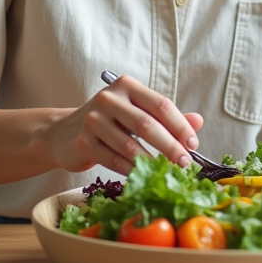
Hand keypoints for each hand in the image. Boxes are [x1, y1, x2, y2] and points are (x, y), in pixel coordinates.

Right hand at [42, 73, 203, 175]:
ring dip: (153, 162)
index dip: (181, 126)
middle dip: (171, 147)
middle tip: (185, 164)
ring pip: (131, 146)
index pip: (161, 105)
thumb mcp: (136, 112)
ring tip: (167, 173)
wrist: (63, 133)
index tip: (193, 144)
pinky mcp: (83, 142)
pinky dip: (132, 170)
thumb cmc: (108, 122)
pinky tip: (144, 176)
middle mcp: (109, 98)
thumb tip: (198, 121)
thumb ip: (165, 117)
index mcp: (126, 86)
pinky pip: (115, 160)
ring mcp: (93, 120)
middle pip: (148, 125)